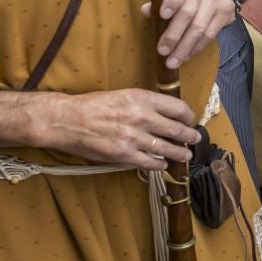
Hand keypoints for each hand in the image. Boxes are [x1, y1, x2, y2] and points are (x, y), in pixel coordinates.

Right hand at [53, 89, 198, 168]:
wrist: (66, 119)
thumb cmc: (92, 105)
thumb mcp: (123, 95)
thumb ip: (145, 103)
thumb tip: (165, 114)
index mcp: (142, 98)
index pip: (177, 107)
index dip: (188, 116)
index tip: (190, 120)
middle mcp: (141, 116)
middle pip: (177, 129)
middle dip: (190, 136)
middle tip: (195, 139)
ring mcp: (133, 137)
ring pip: (167, 148)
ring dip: (179, 153)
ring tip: (186, 155)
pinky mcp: (123, 154)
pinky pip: (149, 162)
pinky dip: (159, 164)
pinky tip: (162, 165)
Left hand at [142, 0, 233, 70]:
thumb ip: (159, 0)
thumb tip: (146, 10)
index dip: (171, 2)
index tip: (162, 15)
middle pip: (188, 13)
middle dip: (174, 35)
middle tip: (163, 51)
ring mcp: (215, 1)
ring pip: (200, 27)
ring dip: (184, 47)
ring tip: (173, 61)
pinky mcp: (225, 13)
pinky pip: (210, 35)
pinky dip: (196, 48)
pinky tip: (186, 56)